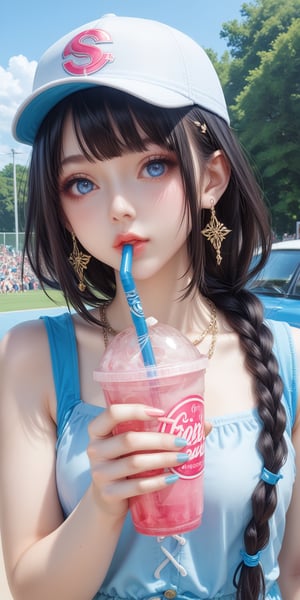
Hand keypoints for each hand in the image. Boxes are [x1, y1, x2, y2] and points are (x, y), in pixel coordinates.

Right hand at [87, 404, 210, 517]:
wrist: (107, 498)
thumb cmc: (126, 461)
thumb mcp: (135, 444)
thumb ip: (162, 430)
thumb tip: (206, 424)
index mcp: (98, 430)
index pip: (113, 413)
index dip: (136, 410)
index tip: (162, 413)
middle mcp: (94, 449)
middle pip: (128, 440)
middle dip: (159, 439)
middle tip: (182, 441)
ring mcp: (99, 473)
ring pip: (134, 463)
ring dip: (162, 459)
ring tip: (183, 457)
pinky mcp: (108, 494)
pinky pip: (136, 487)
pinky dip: (157, 482)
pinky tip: (173, 477)